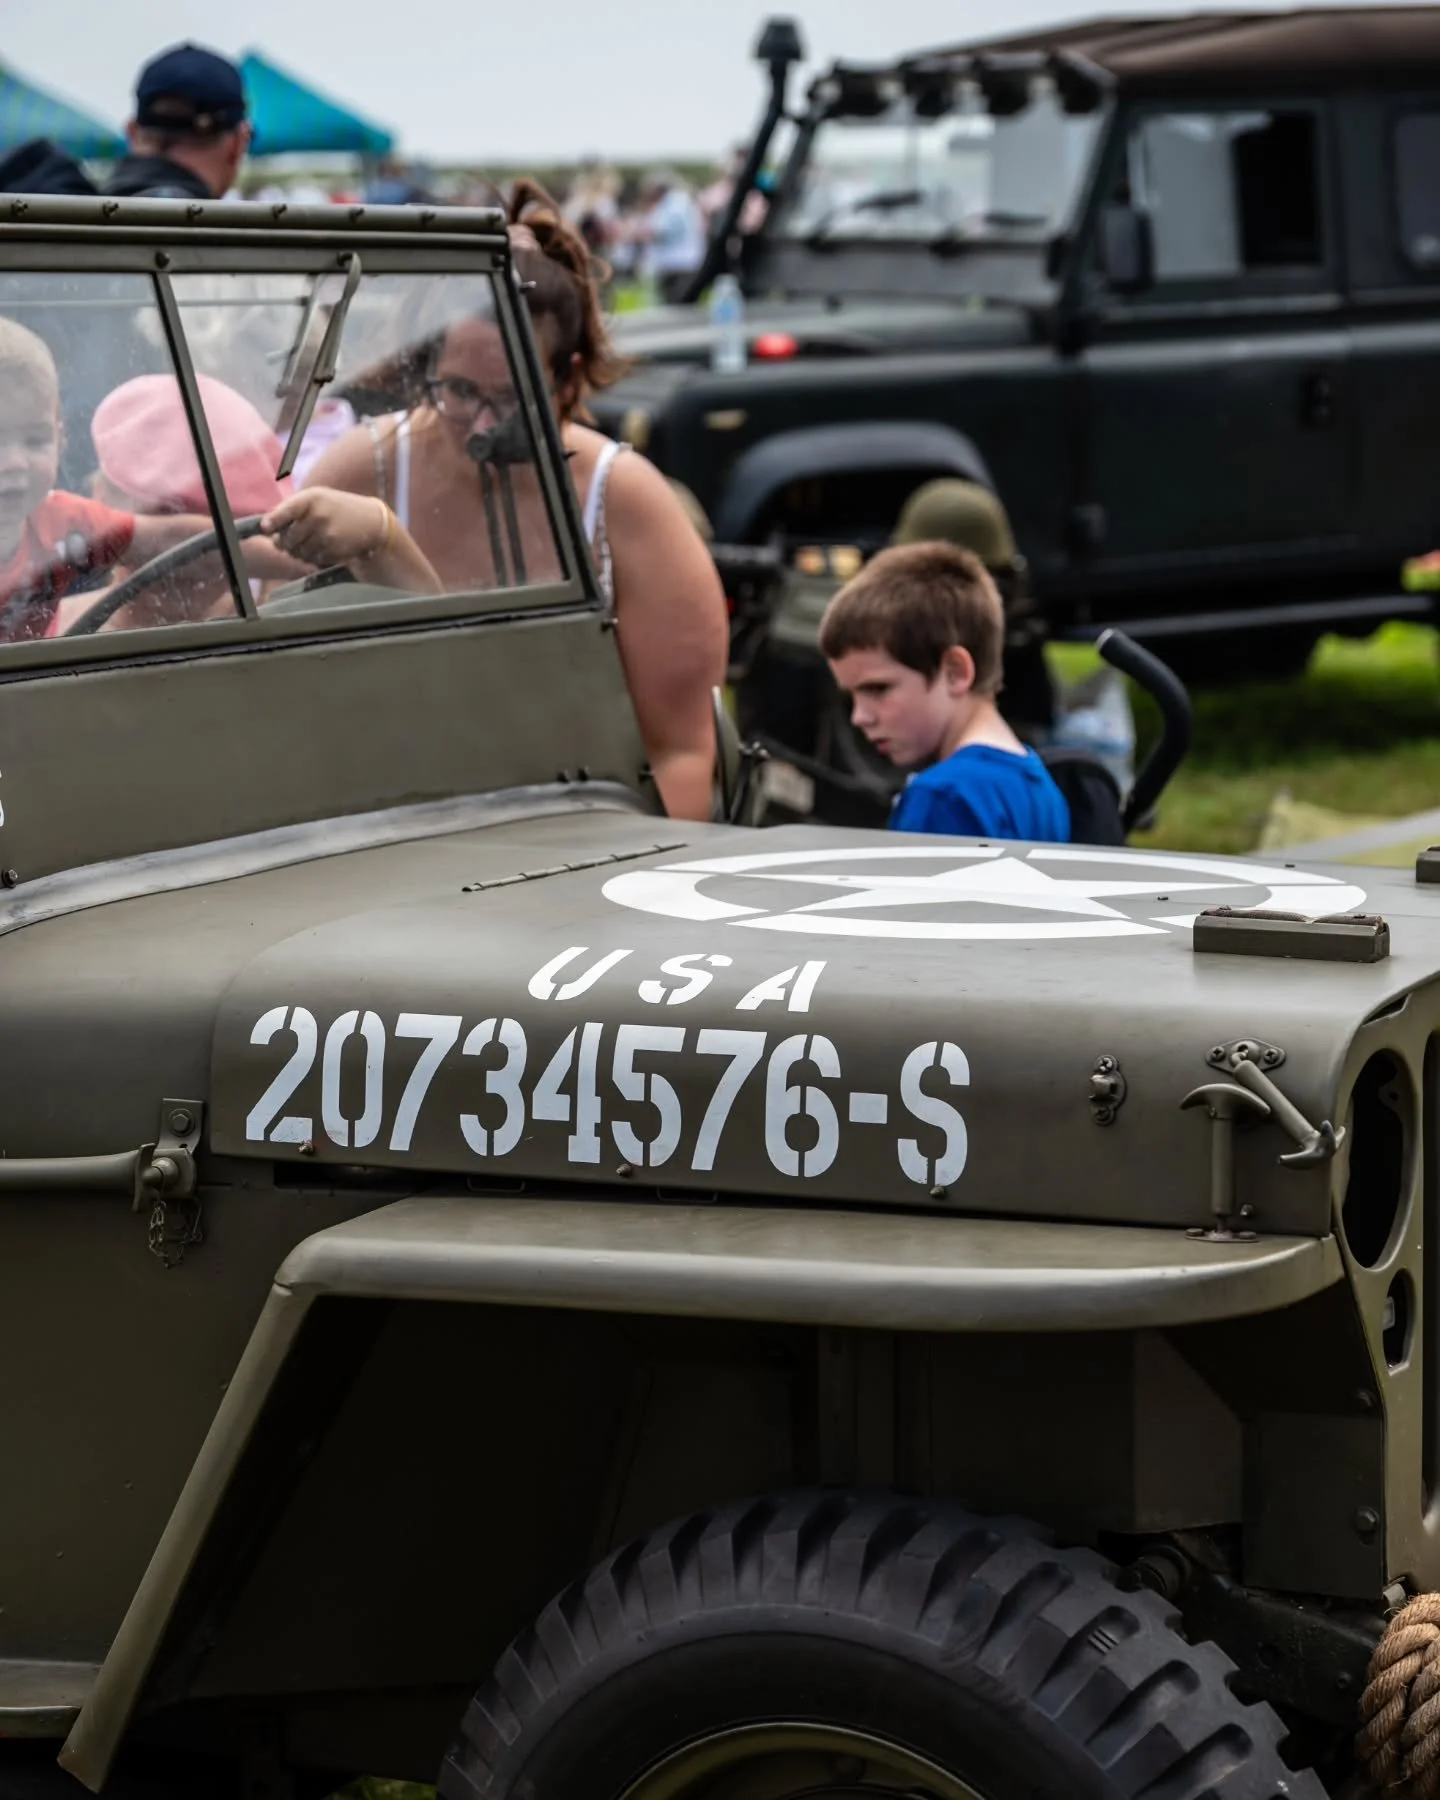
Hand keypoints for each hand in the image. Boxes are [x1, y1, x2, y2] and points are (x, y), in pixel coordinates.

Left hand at [260, 488, 389, 568]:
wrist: (372, 520)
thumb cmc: (338, 508)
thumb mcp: (317, 498)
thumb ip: (291, 509)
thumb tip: (267, 529)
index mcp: (311, 499)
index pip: (285, 511)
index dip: (272, 521)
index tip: (265, 528)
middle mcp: (318, 516)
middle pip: (287, 538)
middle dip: (286, 542)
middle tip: (292, 540)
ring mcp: (327, 535)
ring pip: (299, 553)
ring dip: (300, 552)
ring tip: (311, 543)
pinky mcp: (335, 550)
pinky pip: (314, 560)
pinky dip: (315, 557)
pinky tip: (324, 547)